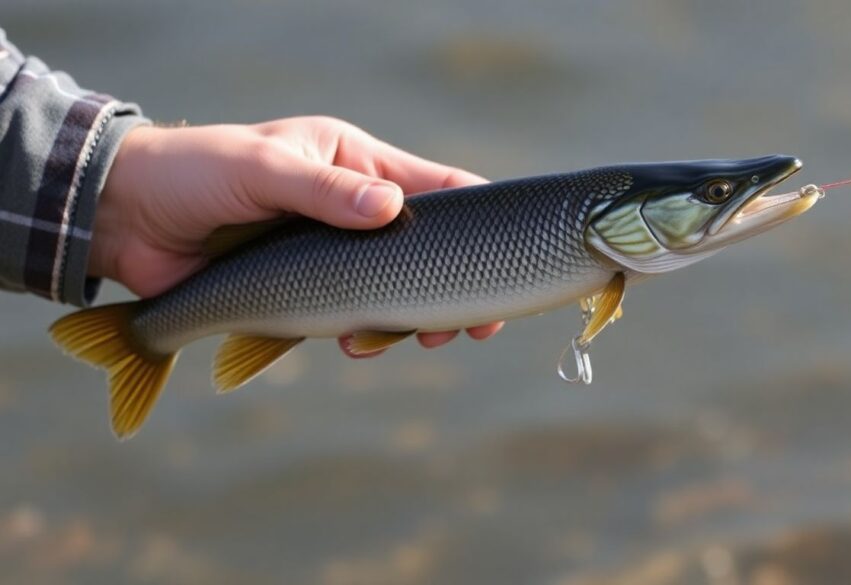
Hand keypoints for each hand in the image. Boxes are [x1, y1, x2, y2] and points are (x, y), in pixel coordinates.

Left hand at [90, 116, 502, 355]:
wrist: (128, 219)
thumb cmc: (196, 172)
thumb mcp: (264, 169)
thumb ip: (328, 192)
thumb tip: (393, 211)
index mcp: (355, 163)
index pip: (437, 188)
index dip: (474, 223)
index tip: (500, 263)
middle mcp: (354, 210)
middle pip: (426, 253)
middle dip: (447, 292)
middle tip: (465, 328)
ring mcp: (333, 256)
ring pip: (394, 293)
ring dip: (407, 321)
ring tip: (409, 338)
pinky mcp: (307, 295)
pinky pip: (351, 320)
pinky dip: (362, 336)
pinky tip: (352, 343)